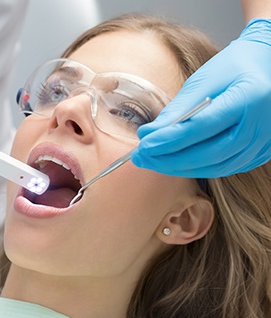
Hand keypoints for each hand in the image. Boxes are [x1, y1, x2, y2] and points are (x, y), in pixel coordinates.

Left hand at [132, 19, 270, 177]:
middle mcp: (261, 125)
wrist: (266, 67)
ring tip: (152, 161)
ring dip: (180, 167)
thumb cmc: (233, 68)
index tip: (143, 146)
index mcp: (248, 98)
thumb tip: (148, 135)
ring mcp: (263, 142)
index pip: (201, 127)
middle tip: (141, 158)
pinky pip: (225, 167)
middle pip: (209, 153)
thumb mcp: (203, 80)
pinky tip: (175, 163)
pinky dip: (197, 168)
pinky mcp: (260, 153)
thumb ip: (177, 109)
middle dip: (169, 159)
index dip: (169, 140)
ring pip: (216, 166)